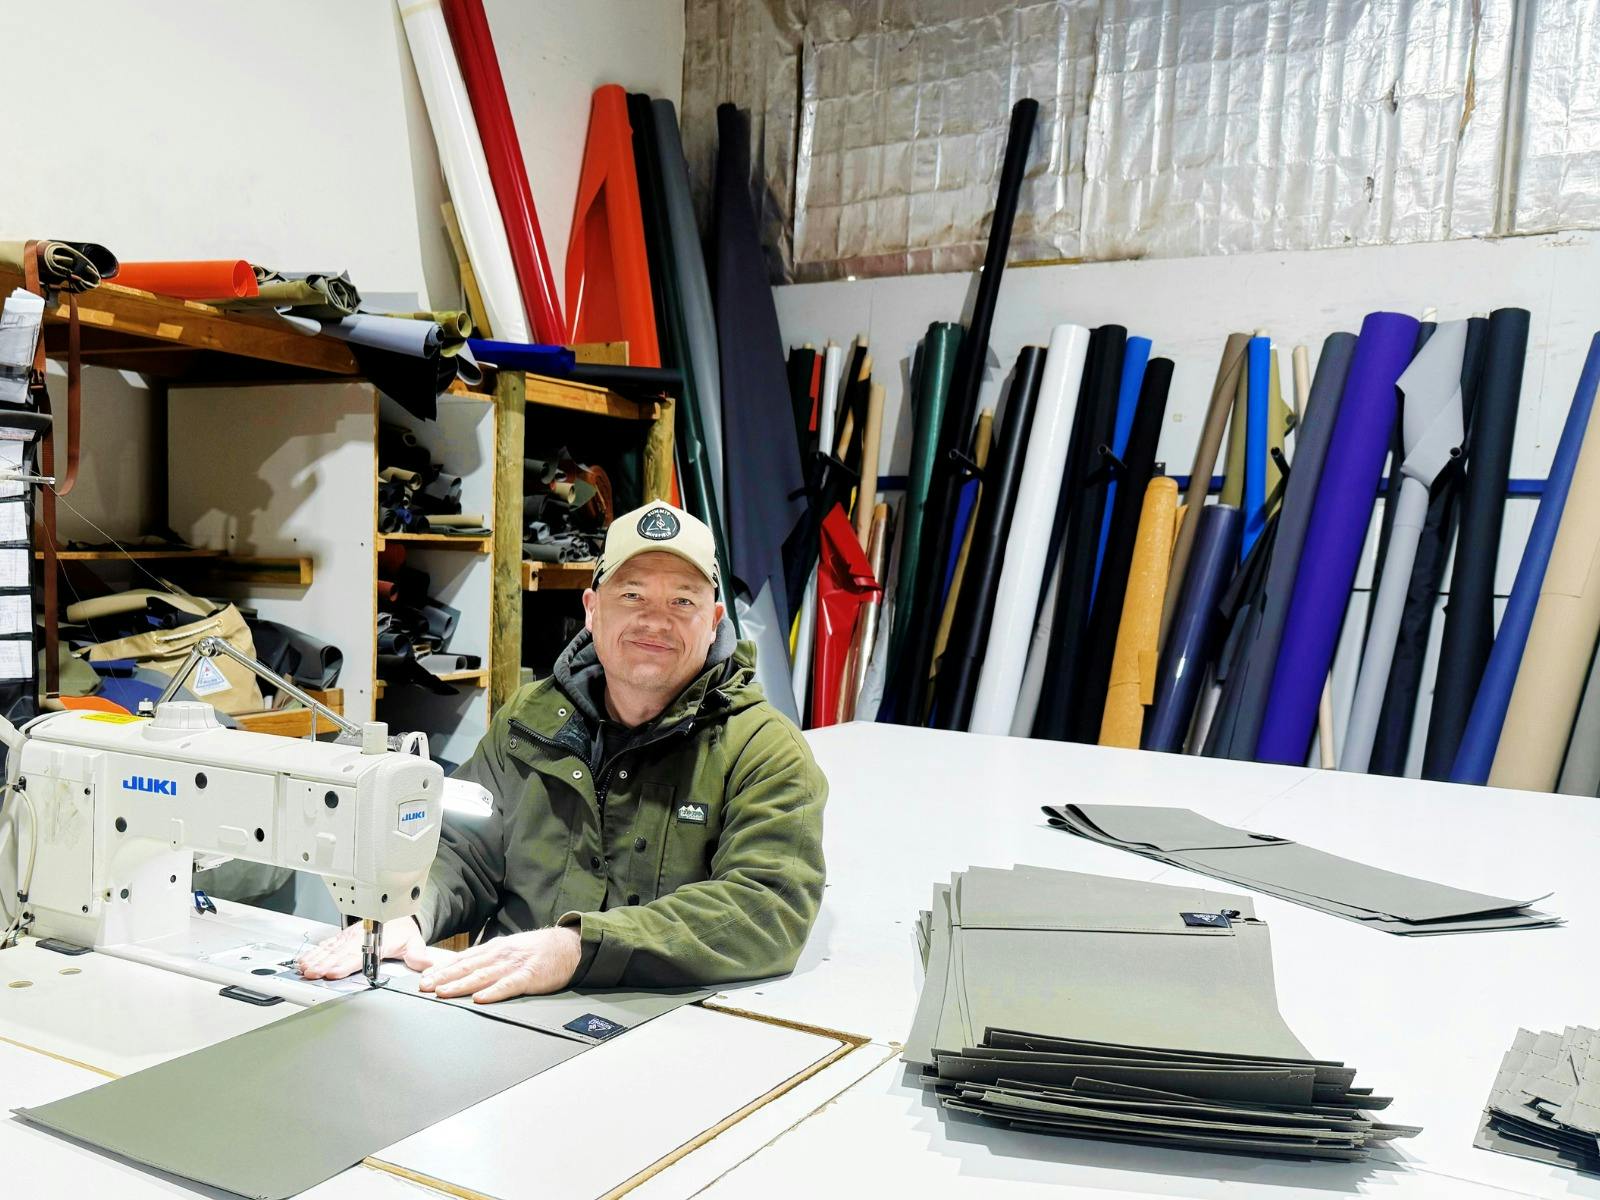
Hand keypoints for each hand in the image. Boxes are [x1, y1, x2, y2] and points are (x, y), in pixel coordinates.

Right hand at [295, 916, 445, 980]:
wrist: (397, 913)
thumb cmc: (403, 930)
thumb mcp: (414, 941)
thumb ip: (417, 954)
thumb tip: (425, 963)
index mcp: (377, 940)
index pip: (358, 955)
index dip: (345, 964)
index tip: (334, 972)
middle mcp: (359, 938)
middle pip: (340, 953)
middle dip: (325, 964)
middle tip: (312, 974)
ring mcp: (349, 937)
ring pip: (330, 949)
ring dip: (317, 959)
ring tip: (305, 968)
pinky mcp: (343, 938)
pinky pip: (327, 944)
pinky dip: (315, 952)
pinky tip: (305, 960)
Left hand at [418, 927, 581, 1003]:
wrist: (568, 946)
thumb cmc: (537, 950)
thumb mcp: (509, 949)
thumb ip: (488, 959)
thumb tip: (463, 968)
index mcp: (494, 949)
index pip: (462, 959)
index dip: (441, 968)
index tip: (423, 977)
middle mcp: (500, 955)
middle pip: (467, 967)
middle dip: (443, 977)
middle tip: (424, 987)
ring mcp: (514, 965)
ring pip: (482, 976)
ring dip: (461, 985)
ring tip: (443, 992)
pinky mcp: (529, 976)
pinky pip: (508, 985)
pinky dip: (493, 992)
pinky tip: (480, 998)